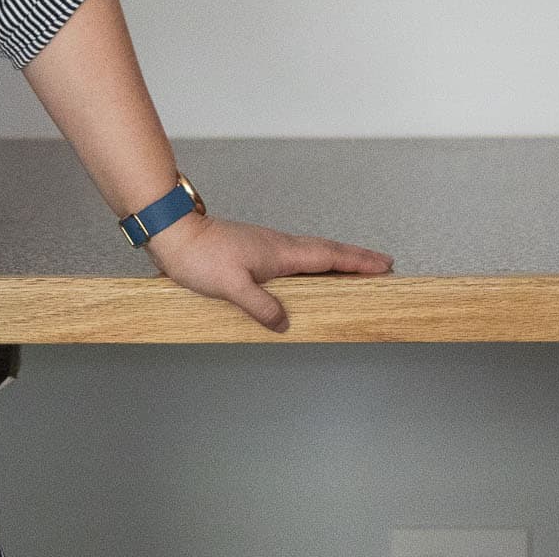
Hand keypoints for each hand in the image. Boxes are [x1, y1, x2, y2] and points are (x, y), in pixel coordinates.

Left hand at [143, 211, 393, 332]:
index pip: (329, 256)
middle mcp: (278, 245)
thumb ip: (260, 305)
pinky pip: (296, 258)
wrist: (175, 234)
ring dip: (337, 259)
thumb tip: (285, 324)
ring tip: (355, 270)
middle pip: (327, 251)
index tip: (384, 264)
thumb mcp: (230, 286)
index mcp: (280, 252)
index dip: (358, 262)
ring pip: (312, 253)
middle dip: (356, 259)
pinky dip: (314, 263)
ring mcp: (267, 247)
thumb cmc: (200, 256)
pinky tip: (309, 274)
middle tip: (382, 264)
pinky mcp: (255, 251)